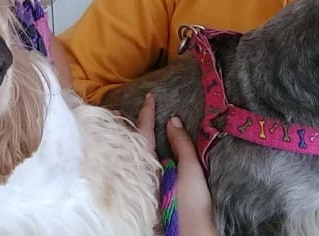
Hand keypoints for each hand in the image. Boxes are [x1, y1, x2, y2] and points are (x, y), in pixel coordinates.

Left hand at [137, 94, 216, 235]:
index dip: (147, 113)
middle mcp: (140, 174)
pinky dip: (139, 155)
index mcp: (147, 166)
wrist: (190, 234)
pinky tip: (143, 154)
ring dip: (134, 140)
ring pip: (134, 156)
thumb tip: (172, 120)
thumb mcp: (190, 171)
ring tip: (132, 126)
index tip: (150, 96)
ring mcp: (142, 185)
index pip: (143, 132)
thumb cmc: (190, 204)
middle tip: (128, 110)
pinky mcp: (147, 195)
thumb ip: (181, 145)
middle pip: (132, 144)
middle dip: (131, 127)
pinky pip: (139, 168)